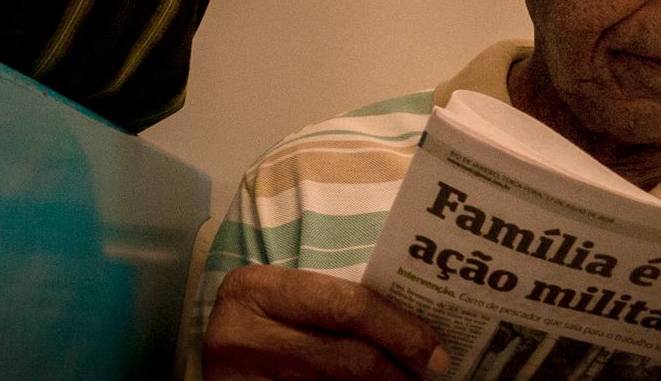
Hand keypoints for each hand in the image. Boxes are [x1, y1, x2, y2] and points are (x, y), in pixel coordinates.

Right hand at [204, 264, 450, 379]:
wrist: (225, 363)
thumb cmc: (264, 327)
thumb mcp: (286, 305)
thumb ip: (333, 306)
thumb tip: (416, 331)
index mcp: (256, 289)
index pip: (346, 306)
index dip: (400, 330)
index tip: (435, 350)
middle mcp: (241, 335)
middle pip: (348, 359)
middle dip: (399, 370)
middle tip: (430, 374)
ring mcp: (241, 380)